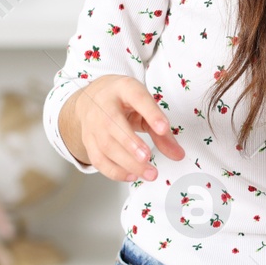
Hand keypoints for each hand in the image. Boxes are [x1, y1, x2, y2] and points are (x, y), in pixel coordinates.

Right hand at [63, 75, 184, 181]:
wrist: (92, 97)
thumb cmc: (123, 100)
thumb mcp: (144, 105)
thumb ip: (161, 129)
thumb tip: (178, 154)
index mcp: (124, 88)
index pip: (137, 98)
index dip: (151, 113)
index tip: (164, 129)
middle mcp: (104, 104)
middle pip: (114, 125)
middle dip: (131, 144)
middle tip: (148, 158)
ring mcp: (93, 123)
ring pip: (106, 146)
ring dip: (128, 163)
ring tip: (148, 172)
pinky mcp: (87, 140)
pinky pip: (98, 159)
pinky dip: (115, 171)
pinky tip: (131, 175)